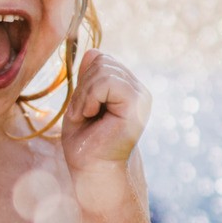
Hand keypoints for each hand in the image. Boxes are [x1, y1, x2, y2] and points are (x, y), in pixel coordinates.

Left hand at [62, 51, 151, 178]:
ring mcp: (140, 96)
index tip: (82, 109)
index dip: (82, 81)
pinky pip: (105, 82)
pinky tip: (91, 116)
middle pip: (101, 60)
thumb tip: (92, 51)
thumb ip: (88, 78)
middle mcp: (138, 90)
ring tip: (87, 117)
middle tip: (83, 115)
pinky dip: (88, 98)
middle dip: (83, 87)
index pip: (100, 58)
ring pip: (102, 69)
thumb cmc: (84, 143)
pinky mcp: (137, 104)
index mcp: (127, 88)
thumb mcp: (81, 102)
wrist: (92, 171)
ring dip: (84, 95)